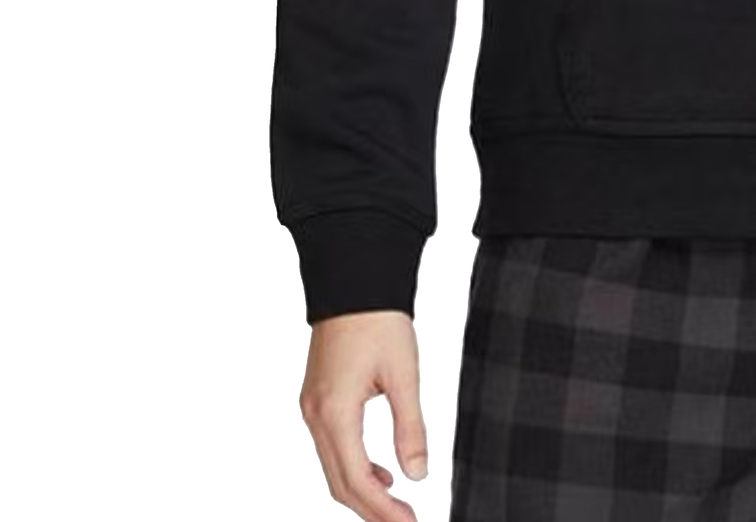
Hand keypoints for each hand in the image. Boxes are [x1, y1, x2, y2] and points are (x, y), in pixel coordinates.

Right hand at [300, 310, 428, 521]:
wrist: (354, 281)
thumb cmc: (380, 321)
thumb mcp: (404, 374)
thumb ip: (410, 426)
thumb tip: (419, 475)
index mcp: (334, 413)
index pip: (356, 480)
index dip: (383, 510)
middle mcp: (315, 416)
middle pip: (339, 483)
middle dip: (371, 511)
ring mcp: (311, 408)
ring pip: (333, 468)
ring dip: (362, 493)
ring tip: (397, 508)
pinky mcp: (317, 400)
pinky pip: (331, 448)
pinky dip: (354, 468)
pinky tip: (382, 475)